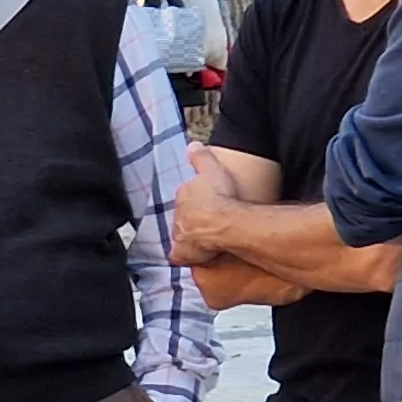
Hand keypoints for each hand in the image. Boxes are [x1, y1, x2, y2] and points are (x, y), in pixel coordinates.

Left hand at [174, 147, 247, 261]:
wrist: (223, 221)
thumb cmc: (220, 196)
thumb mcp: (212, 167)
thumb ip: (200, 156)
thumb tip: (193, 144)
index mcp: (184, 194)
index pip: (185, 198)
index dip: (195, 202)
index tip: (204, 205)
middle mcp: (178, 215)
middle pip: (182, 217)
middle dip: (191, 220)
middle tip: (205, 223)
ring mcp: (180, 234)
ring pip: (182, 235)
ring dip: (190, 237)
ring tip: (203, 240)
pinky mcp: (184, 252)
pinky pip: (181, 256)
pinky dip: (186, 256)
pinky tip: (195, 257)